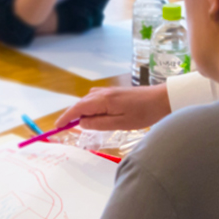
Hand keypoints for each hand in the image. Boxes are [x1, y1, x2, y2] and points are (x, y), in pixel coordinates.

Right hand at [55, 84, 170, 130]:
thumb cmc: (144, 113)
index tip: (57, 126)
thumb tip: (82, 123)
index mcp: (103, 100)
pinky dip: (90, 107)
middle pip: (81, 103)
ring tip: (78, 125)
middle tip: (64, 128)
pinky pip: (96, 99)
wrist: (162, 99)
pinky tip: (94, 116)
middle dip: (71, 115)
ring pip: (88, 101)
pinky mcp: (115, 93)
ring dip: (81, 111)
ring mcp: (109, 91)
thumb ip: (99, 123)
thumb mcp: (121, 123)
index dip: (66, 117)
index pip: (78, 108)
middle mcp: (103, 93)